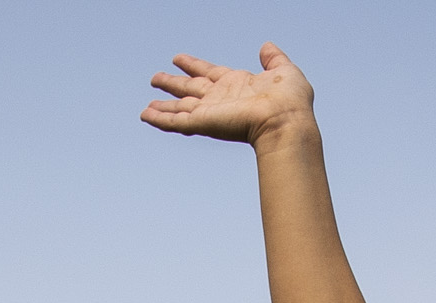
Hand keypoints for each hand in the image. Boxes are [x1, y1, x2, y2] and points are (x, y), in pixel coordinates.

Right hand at [141, 43, 314, 144]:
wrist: (285, 120)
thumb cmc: (290, 101)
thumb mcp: (284, 70)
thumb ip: (273, 58)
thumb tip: (266, 46)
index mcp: (236, 84)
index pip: (208, 72)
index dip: (193, 65)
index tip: (178, 59)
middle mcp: (220, 99)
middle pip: (189, 89)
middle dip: (172, 83)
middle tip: (155, 78)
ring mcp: (210, 112)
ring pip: (179, 109)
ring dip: (162, 107)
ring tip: (146, 106)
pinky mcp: (202, 123)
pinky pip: (175, 122)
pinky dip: (159, 120)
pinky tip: (145, 115)